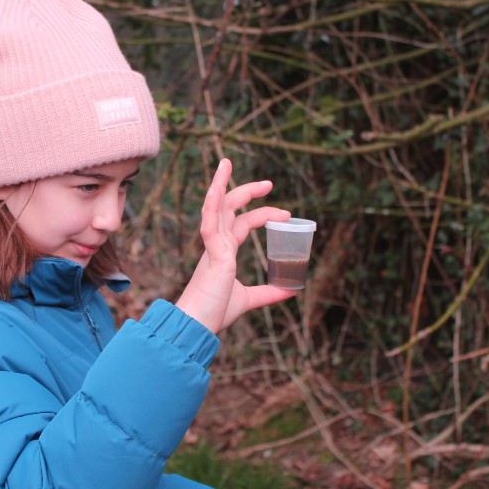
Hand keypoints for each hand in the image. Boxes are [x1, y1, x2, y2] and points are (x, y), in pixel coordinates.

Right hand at [175, 159, 298, 333]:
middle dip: (247, 191)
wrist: (196, 326)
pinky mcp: (212, 254)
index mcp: (223, 252)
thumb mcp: (249, 299)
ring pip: (215, 207)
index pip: (242, 224)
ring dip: (221, 183)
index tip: (285, 214)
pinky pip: (209, 224)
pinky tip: (218, 188)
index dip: (261, 214)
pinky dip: (213, 204)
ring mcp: (213, 247)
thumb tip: (291, 290)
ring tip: (226, 162)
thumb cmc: (214, 313)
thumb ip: (268, 292)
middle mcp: (217, 245)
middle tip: (270, 183)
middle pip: (229, 208)